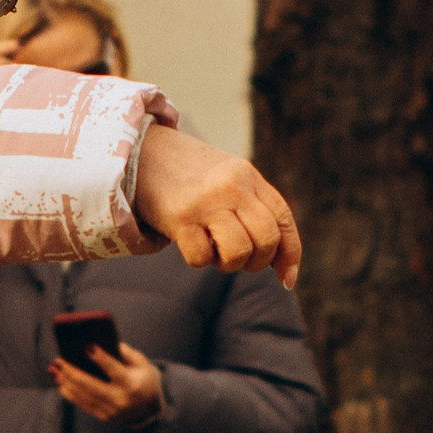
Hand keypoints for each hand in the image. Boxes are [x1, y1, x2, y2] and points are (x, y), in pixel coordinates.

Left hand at [51, 341, 164, 426]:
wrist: (150, 411)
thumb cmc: (144, 380)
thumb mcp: (142, 364)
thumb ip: (125, 352)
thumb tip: (101, 342)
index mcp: (131, 384)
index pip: (113, 369)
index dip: (100, 358)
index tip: (86, 346)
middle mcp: (120, 400)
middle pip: (90, 384)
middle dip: (71, 372)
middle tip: (58, 360)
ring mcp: (111, 411)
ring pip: (82, 395)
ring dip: (65, 382)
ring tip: (54, 369)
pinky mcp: (103, 417)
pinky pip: (82, 404)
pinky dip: (69, 393)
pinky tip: (60, 382)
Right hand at [133, 123, 300, 287]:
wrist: (143, 153)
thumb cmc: (191, 178)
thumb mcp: (229, 181)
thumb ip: (254, 210)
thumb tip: (282, 267)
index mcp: (248, 176)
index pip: (282, 220)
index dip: (289, 254)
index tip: (286, 279)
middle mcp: (232, 186)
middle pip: (266, 239)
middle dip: (257, 262)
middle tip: (239, 260)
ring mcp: (206, 201)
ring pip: (239, 252)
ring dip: (229, 264)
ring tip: (214, 253)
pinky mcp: (180, 218)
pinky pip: (201, 258)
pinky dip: (198, 260)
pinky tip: (190, 243)